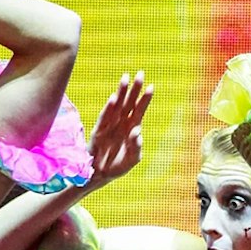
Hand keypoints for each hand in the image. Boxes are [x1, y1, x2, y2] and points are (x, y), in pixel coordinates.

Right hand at [88, 72, 152, 187]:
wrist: (100, 175)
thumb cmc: (118, 166)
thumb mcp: (132, 159)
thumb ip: (136, 147)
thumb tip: (136, 132)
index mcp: (131, 128)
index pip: (139, 110)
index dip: (145, 98)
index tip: (151, 86)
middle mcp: (121, 123)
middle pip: (129, 103)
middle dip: (134, 89)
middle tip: (139, 74)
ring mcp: (109, 125)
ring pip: (116, 105)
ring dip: (121, 92)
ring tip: (125, 79)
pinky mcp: (98, 131)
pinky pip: (104, 117)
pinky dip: (108, 108)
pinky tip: (113, 99)